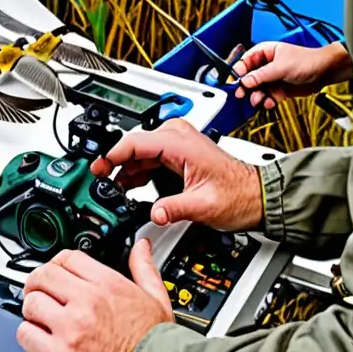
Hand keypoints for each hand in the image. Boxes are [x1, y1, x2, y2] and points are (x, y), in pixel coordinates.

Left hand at [17, 240, 172, 351]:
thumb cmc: (156, 345)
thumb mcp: (157, 298)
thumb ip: (144, 268)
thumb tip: (141, 248)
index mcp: (107, 284)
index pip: (67, 258)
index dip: (58, 264)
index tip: (56, 273)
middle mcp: (86, 303)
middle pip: (43, 276)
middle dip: (37, 283)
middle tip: (39, 292)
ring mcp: (70, 329)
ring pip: (31, 304)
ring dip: (32, 310)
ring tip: (41, 318)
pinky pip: (26, 335)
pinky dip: (29, 335)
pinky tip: (40, 338)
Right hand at [91, 119, 262, 230]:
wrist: (255, 196)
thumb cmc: (238, 195)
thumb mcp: (203, 206)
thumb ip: (175, 209)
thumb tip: (154, 214)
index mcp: (181, 143)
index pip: (135, 141)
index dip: (112, 154)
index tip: (97, 167)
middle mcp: (178, 137)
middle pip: (134, 145)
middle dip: (114, 163)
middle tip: (98, 182)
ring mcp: (177, 143)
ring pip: (139, 152)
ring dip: (124, 170)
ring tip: (110, 189)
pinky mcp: (178, 153)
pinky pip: (149, 158)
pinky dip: (136, 172)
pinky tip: (128, 188)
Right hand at [233, 41, 352, 108]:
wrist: (324, 72)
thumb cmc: (307, 60)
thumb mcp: (281, 67)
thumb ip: (261, 75)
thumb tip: (245, 81)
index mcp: (264, 52)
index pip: (244, 62)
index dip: (239, 72)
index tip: (237, 82)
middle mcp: (266, 65)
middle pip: (248, 77)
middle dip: (246, 87)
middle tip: (242, 94)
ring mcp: (272, 78)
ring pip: (256, 89)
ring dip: (256, 96)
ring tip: (259, 100)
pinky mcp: (278, 89)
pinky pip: (266, 97)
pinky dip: (266, 101)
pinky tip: (269, 102)